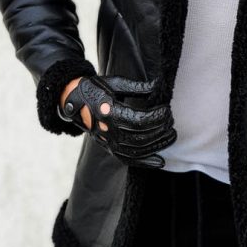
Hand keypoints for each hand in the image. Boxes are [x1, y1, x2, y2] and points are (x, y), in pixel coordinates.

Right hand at [58, 75, 176, 167]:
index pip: (139, 120)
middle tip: (171, 120)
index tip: (167, 110)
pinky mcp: (109, 149)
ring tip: (172, 135)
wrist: (74, 102)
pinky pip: (130, 160)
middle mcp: (108, 131)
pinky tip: (161, 162)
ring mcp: (108, 142)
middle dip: (160, 129)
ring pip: (138, 150)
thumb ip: (137, 87)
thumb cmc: (96, 89)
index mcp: (109, 113)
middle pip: (141, 136)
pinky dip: (146, 162)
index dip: (156, 117)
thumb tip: (158, 86)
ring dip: (158, 144)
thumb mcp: (114, 83)